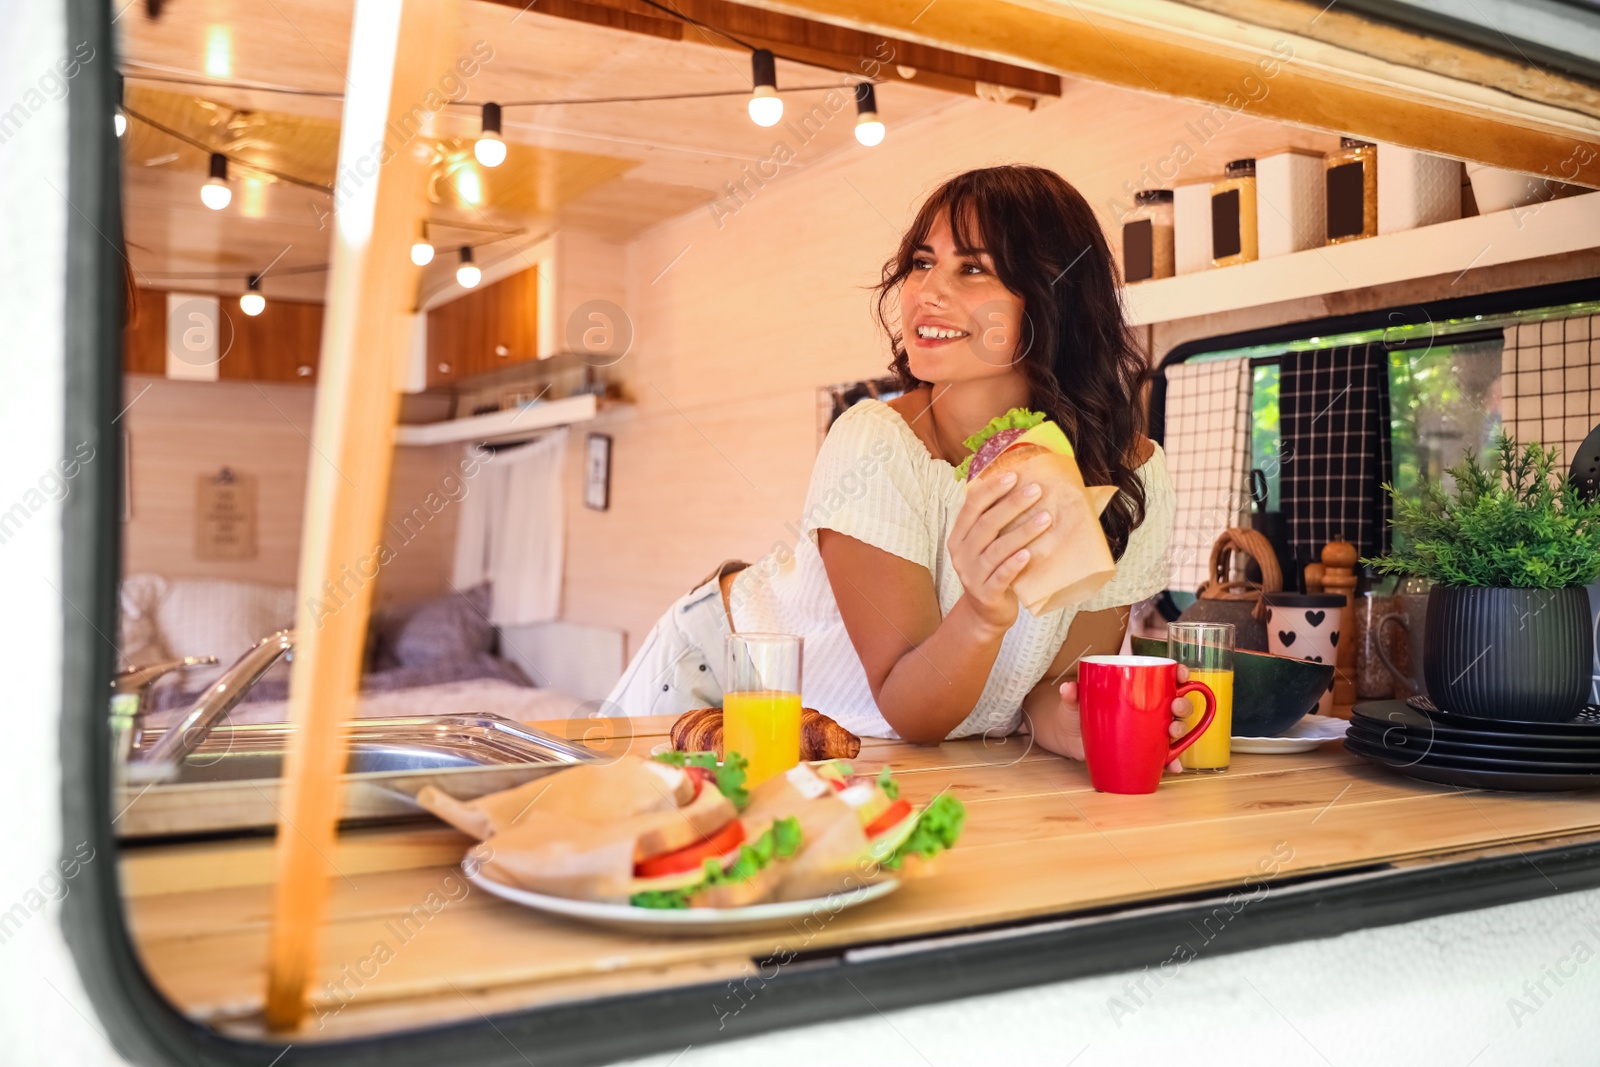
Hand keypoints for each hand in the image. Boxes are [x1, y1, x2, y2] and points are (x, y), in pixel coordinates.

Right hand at [947, 469, 1054, 632]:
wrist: (986, 613)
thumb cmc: (992, 571)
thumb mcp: (986, 545)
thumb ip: (995, 522)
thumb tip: (1024, 487)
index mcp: (959, 536)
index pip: (971, 506)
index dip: (991, 489)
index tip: (1014, 475)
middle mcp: (961, 554)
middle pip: (986, 524)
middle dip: (1012, 504)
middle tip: (1036, 490)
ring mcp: (971, 575)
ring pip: (996, 549)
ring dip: (1022, 532)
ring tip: (1046, 518)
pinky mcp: (986, 594)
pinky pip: (1001, 577)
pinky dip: (1014, 564)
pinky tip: (1028, 554)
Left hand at [1055, 663, 1195, 773]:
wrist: (1070, 737)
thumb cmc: (1079, 711)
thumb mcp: (1075, 702)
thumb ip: (1072, 694)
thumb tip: (1067, 688)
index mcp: (1139, 690)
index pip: (1166, 678)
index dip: (1180, 675)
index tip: (1181, 674)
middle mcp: (1151, 709)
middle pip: (1177, 704)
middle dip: (1183, 704)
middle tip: (1175, 707)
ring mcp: (1150, 731)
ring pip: (1176, 728)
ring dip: (1181, 730)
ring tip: (1173, 732)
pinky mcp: (1146, 751)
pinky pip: (1165, 756)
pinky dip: (1171, 761)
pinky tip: (1173, 766)